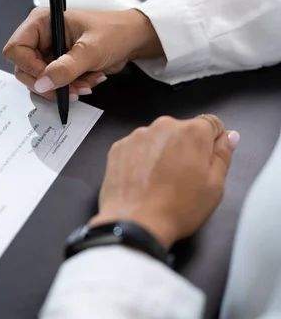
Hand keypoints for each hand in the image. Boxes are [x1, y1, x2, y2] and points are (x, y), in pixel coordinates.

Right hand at [2, 8, 163, 100]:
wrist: (132, 40)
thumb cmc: (115, 32)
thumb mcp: (90, 50)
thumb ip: (65, 68)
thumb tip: (43, 83)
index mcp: (42, 22)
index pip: (16, 49)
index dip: (30, 67)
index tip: (49, 77)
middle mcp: (40, 37)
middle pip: (24, 70)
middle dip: (50, 83)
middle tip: (72, 87)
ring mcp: (47, 53)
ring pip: (39, 81)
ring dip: (63, 88)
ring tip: (85, 83)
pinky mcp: (56, 66)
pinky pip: (52, 85)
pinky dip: (69, 88)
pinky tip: (87, 81)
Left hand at [90, 115, 239, 249]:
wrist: (135, 223)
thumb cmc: (177, 208)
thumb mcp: (215, 185)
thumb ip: (223, 154)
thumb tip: (228, 137)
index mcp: (192, 132)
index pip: (211, 123)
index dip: (212, 141)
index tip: (207, 158)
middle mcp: (163, 127)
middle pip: (181, 131)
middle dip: (185, 148)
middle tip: (184, 177)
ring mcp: (137, 136)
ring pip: (158, 139)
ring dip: (162, 153)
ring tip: (161, 182)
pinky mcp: (118, 147)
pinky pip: (137, 148)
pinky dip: (141, 159)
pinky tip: (143, 181)